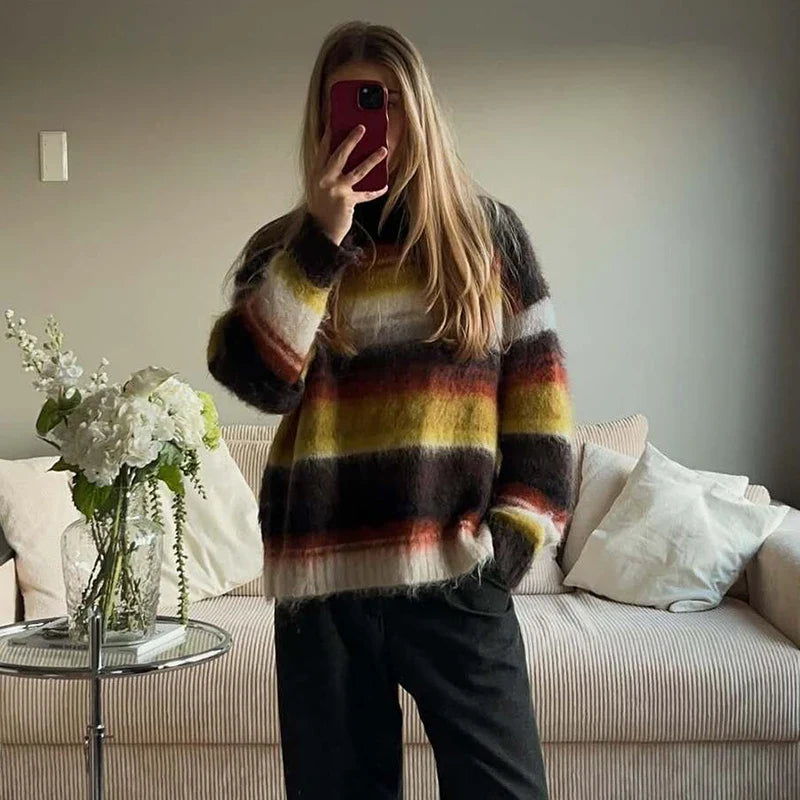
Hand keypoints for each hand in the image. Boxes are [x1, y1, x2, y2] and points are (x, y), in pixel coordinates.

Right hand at [307, 119, 388, 245]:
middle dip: (351, 140)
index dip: (329, 133)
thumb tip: (348, 155)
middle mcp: (324, 180)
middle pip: (339, 155)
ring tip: (383, 150)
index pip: (323, 149)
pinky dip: (375, 191)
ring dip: (372, 159)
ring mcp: (335, 191)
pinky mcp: (347, 202)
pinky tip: (384, 186)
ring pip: (357, 171)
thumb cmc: (322, 209)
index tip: (334, 118)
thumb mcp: (320, 187)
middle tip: (362, 127)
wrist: (321, 232)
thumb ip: (330, 172)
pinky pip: (365, 194)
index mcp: (316, 174)